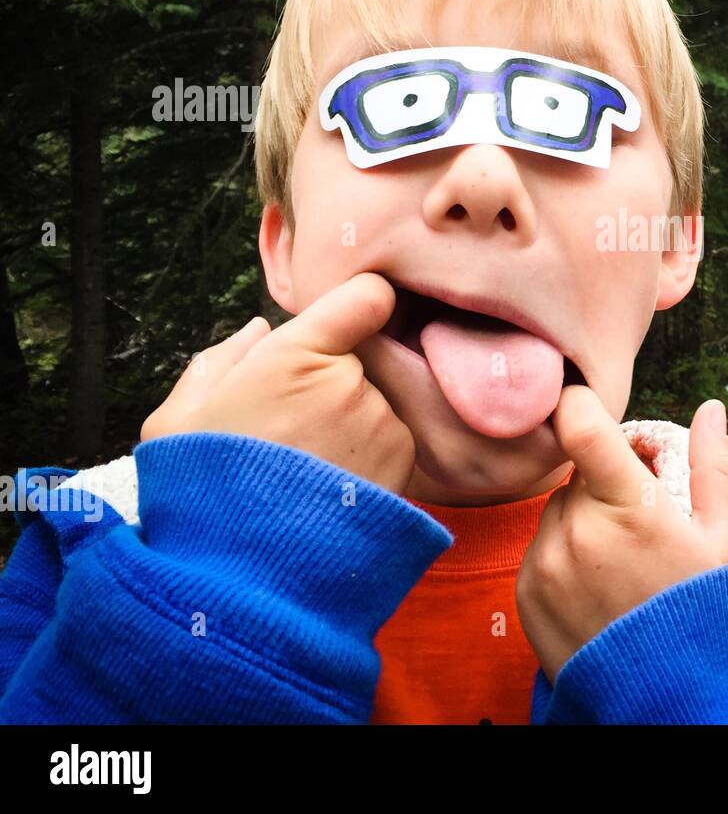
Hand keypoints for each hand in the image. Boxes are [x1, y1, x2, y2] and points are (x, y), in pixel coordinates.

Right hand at [140, 272, 415, 495]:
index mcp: (294, 355)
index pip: (366, 297)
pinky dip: (368, 454)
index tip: (344, 324)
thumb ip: (219, 361)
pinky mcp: (403, 462)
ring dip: (352, 421)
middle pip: (361, 357)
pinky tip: (328, 487)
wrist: (244, 576)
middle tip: (291, 427)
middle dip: (333, 379)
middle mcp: (350, 381)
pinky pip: (390, 439)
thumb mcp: (179, 418)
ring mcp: (382, 422)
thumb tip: (260, 330)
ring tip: (304, 466)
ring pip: (375, 400)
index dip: (359, 306)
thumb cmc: (201, 491)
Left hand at [516, 387, 727, 683]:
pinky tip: (599, 585)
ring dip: (583, 519)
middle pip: (577, 472)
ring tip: (623, 561)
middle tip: (640, 516)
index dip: (582, 407)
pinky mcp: (526, 593)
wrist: (670, 698)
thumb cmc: (707, 612)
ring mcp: (546, 563)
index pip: (578, 424)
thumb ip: (714, 466)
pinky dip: (564, 554)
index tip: (594, 415)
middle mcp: (577, 530)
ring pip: (557, 510)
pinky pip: (541, 548)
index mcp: (629, 507)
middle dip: (605, 482)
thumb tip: (709, 409)